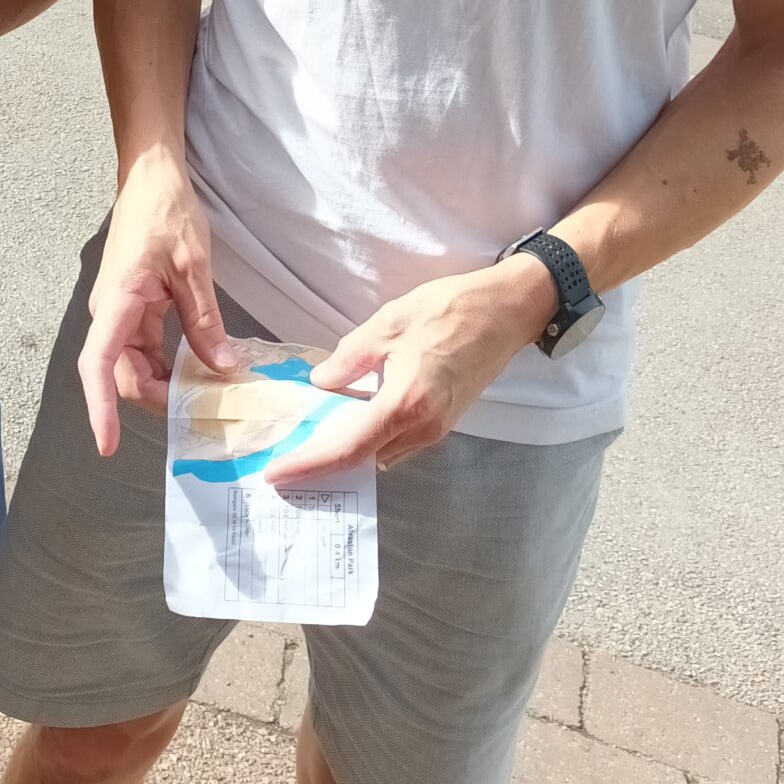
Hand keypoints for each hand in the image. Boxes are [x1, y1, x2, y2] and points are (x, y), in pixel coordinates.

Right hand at [76, 149, 236, 454]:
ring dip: (163, 384)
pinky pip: (145, 348)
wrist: (151, 178)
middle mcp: (110, 313)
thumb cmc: (167, 212)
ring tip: (206, 396)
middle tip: (202, 414)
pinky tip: (199, 370)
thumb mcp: (193, 266)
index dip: (101, 407)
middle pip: (121, 374)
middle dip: (154, 400)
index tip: (108, 444)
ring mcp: (119, 312)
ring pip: (133, 365)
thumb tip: (223, 368)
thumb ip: (205, 320)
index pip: (98, 364)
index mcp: (117, 302)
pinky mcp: (132, 308)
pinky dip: (168, 365)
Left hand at [265, 259, 558, 485]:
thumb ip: (351, 357)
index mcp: (405, 403)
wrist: (507, 311)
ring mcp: (436, 429)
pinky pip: (397, 442)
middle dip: (321, 466)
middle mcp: (422, 427)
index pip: (348, 448)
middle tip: (284, 464)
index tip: (277, 473)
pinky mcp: (444, 422)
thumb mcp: (390, 322)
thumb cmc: (450, 310)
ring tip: (307, 446)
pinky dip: (368, 442)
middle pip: (362, 460)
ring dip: (345, 455)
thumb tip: (322, 383)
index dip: (310, 464)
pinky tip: (347, 425)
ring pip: (380, 455)